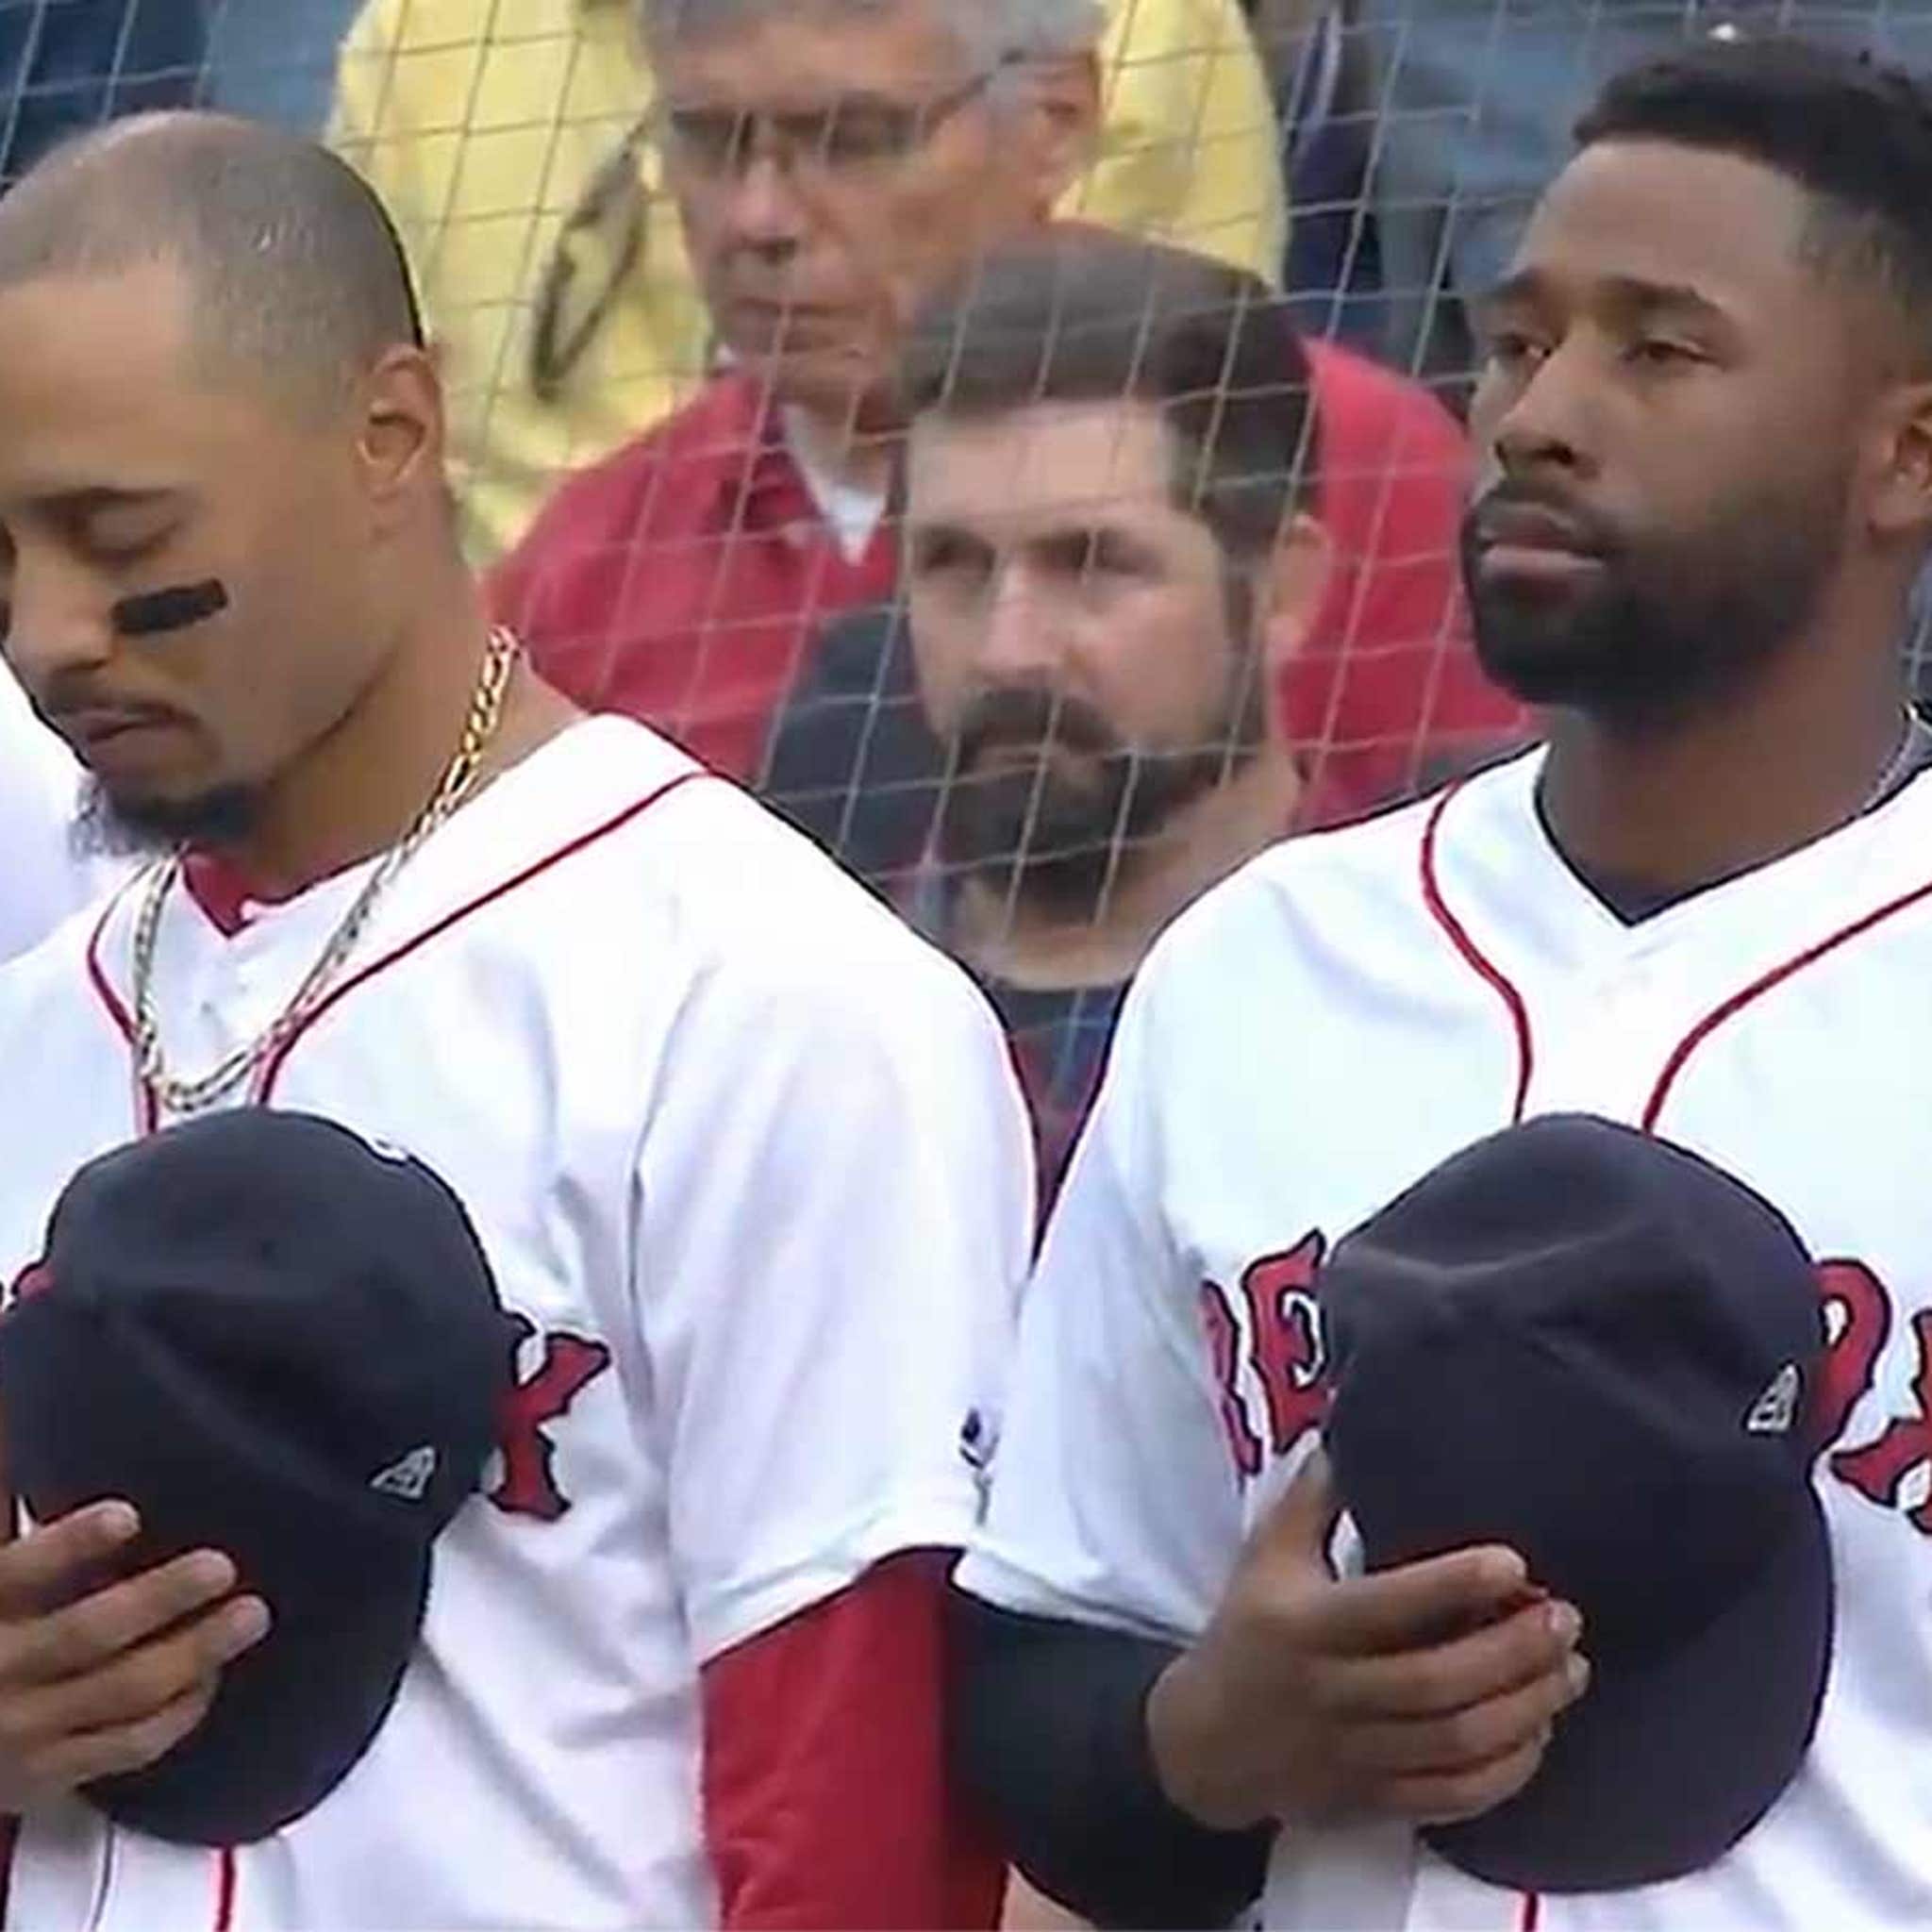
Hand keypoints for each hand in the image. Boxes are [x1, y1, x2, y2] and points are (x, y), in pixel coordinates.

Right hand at [0, 1488, 269, 1810]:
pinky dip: (182, 1710)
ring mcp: (23, 1733)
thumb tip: (94, 1495)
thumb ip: (35, 1559)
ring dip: (195, 1652)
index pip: (18, 1573)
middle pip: (85, 1634)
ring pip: (124, 1691)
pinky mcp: (48, 1776)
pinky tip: (212, 1675)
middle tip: (220, 1567)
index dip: (69, 1545)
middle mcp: (0, 1671)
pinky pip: (131, 1746)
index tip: (127, 1515)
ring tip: (249, 1615)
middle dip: (160, 1598)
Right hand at [1146, 1448, 1587, 1832]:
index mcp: (1303, 1626)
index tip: (1513, 1561)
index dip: (1453, 1586)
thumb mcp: (1264, 1557)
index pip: (1387, 1608)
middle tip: (1565, 1617)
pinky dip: (1507, 1771)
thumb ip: (1311, 1498)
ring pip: (1454, 1743)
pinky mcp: (1373, 1801)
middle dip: (1512, 1652)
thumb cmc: (1246, 1632)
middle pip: (1436, 1683)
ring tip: (1570, 1669)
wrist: (1205, 1746)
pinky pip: (1453, 1797)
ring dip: (1524, 1708)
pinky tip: (1540, 1732)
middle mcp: (1331, 1694)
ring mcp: (1354, 1756)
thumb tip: (1353, 1429)